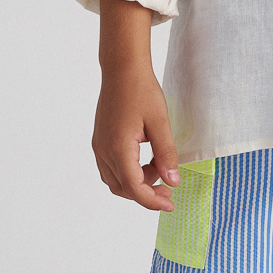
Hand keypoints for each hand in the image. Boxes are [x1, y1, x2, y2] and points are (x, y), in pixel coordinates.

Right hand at [93, 0, 179, 208]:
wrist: (122, 69)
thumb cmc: (141, 91)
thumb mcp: (160, 123)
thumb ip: (166, 154)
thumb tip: (173, 181)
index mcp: (118, 147)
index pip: (134, 187)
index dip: (152, 201)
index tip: (170, 204)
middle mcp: (104, 150)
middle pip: (122, 188)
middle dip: (145, 195)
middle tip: (168, 191)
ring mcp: (99, 145)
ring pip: (114, 180)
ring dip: (136, 184)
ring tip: (159, 173)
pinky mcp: (100, 140)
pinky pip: (110, 168)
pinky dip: (127, 173)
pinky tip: (145, 163)